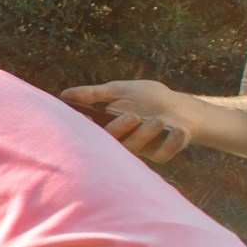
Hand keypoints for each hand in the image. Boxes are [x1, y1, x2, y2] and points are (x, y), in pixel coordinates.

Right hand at [60, 80, 194, 162]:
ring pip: (133, 149)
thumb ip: (94, 94)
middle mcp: (119, 140)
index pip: (90, 131)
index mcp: (107, 125)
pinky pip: (161, 155)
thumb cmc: (149, 97)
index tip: (89, 118)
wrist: (181, 106)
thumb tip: (64, 94)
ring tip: (159, 120)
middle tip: (132, 116)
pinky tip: (178, 131)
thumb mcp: (120, 90)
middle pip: (110, 142)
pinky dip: (170, 143)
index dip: (86, 127)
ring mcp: (139, 149)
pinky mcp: (159, 154)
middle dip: (119, 130)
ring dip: (146, 134)